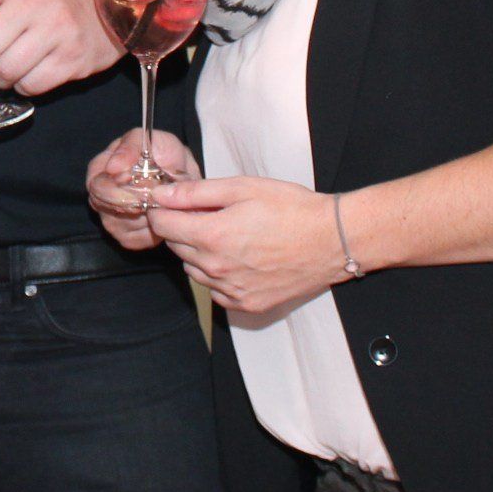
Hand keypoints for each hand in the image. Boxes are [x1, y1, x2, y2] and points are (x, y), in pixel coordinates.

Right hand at [85, 128, 201, 248]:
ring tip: (162, 202)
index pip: (96, 186)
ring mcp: (110, 218)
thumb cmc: (167, 155)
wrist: (185, 175)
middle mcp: (100, 195)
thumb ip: (132, 147)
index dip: (117, 191)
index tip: (143, 190)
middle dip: (134, 204)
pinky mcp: (126, 236)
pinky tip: (161, 215)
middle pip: (104, 208)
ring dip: (145, 216)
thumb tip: (113, 167)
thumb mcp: (155, 140)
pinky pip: (134, 239)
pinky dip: (151, 231)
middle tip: (156, 198)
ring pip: (120, 226)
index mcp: (100, 168)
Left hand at [143, 176, 353, 315]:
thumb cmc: (291, 208)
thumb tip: (160, 194)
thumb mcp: (242, 188)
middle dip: (182, 228)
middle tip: (208, 213)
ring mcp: (231, 290)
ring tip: (228, 234)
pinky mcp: (246, 304)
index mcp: (212, 236)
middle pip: (176, 247)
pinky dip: (217, 274)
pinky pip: (215, 290)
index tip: (173, 202)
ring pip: (193, 270)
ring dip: (198, 252)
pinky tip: (239, 257)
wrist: (332, 240)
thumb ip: (196, 193)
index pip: (162, 225)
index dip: (163, 209)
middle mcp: (216, 268)